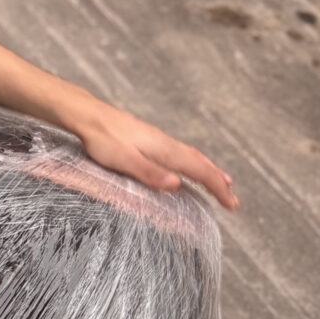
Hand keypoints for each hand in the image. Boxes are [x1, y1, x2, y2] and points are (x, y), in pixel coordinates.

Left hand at [67, 99, 237, 210]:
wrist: (87, 115)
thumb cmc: (102, 139)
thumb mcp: (123, 160)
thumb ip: (149, 173)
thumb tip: (177, 184)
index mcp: (164, 150)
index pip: (199, 170)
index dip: (217, 187)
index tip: (232, 203)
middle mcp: (166, 143)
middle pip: (200, 163)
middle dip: (218, 182)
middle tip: (233, 200)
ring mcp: (158, 140)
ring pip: (191, 156)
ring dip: (208, 170)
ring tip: (221, 181)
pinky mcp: (148, 139)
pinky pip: (179, 152)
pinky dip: (192, 162)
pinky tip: (186, 165)